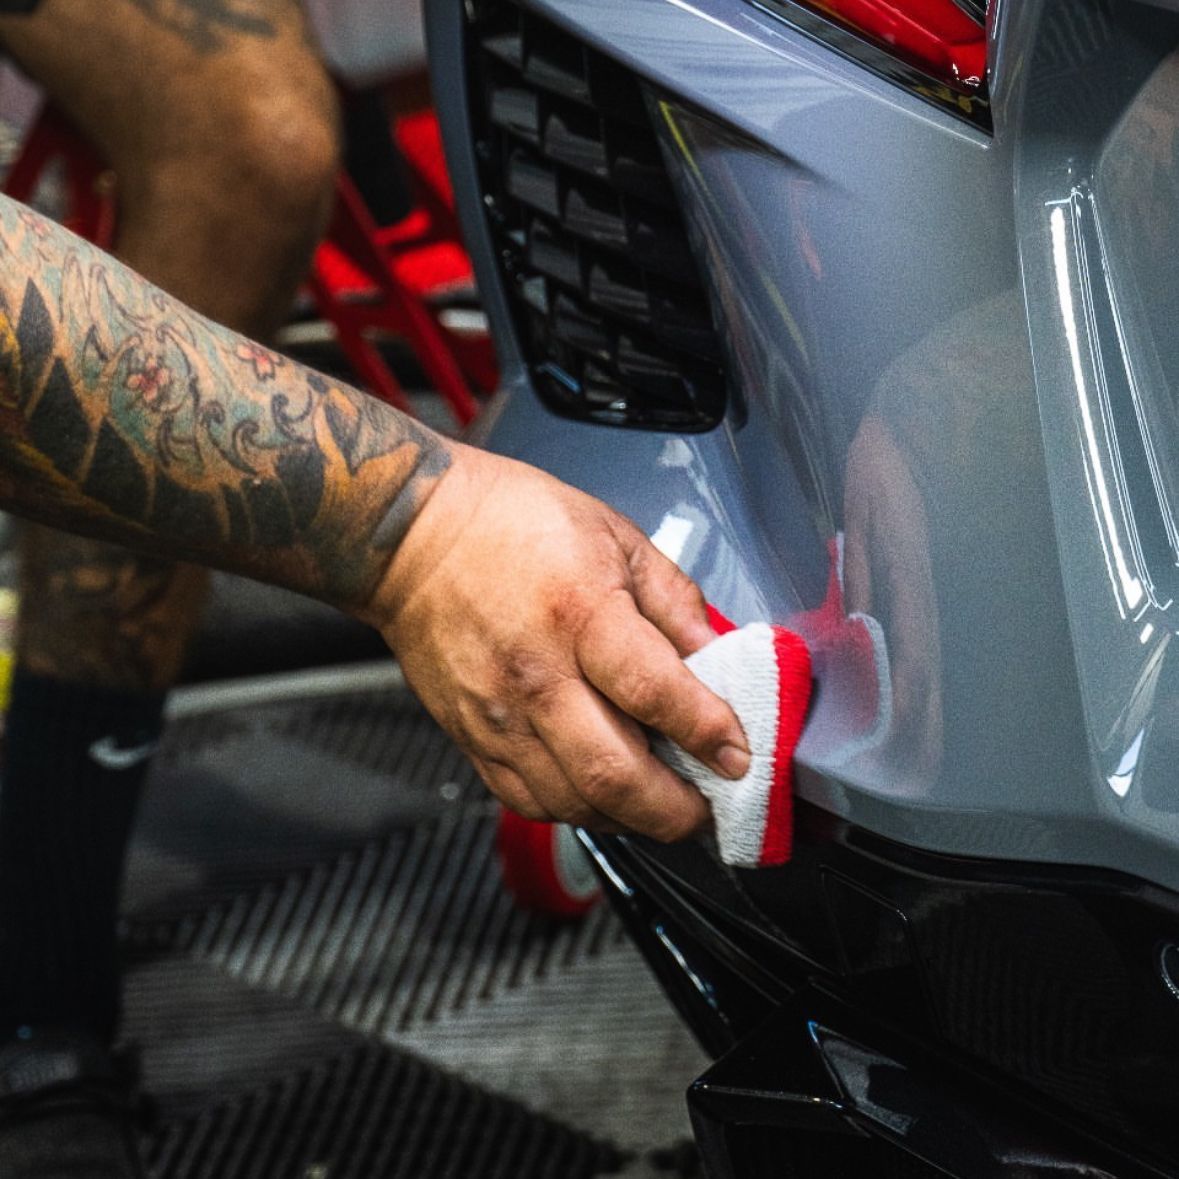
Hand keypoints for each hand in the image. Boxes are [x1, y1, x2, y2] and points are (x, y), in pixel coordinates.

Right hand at [372, 443, 750, 839]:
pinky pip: (528, 800)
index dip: (709, 733)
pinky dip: (575, 811)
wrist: (412, 539)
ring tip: (661, 804)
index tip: (738, 754)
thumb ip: (673, 600)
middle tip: (706, 807)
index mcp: (580, 612)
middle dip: (675, 809)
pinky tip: (602, 794)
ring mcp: (498, 715)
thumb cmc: (510, 524)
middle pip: (613, 773)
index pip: (656, 693)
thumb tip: (715, 654)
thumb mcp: (614, 535)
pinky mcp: (471, 737)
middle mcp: (536, 674)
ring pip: (572, 801)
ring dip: (629, 818)